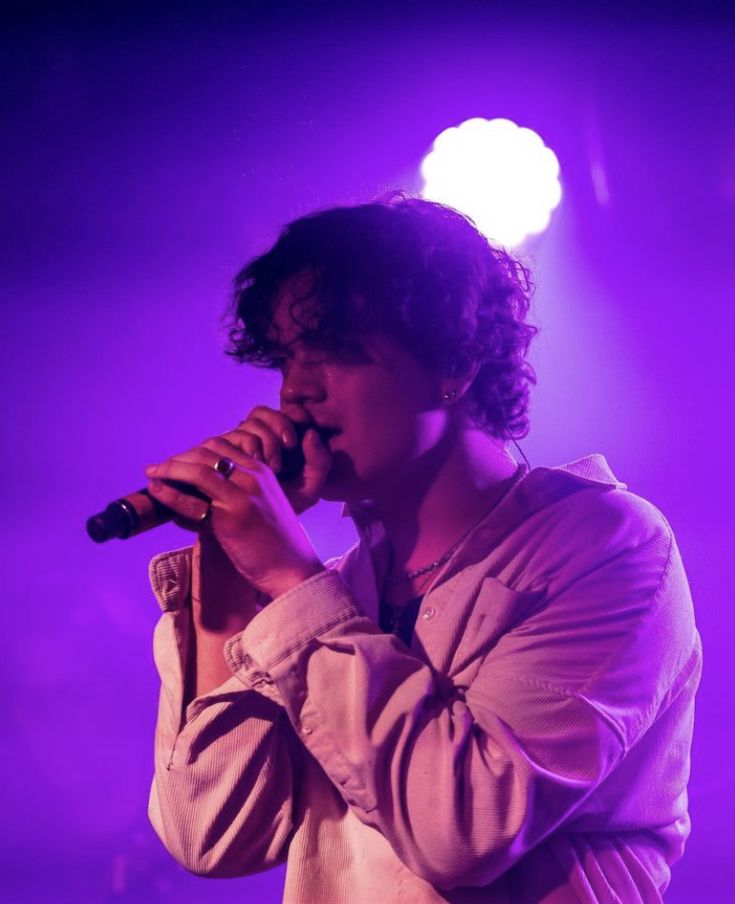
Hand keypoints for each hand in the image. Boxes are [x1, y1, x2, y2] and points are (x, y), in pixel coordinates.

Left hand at [145, 426, 327, 599]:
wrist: (292, 570)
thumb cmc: (275, 546)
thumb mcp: (261, 509)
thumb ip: (236, 496)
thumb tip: (194, 497)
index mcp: (262, 472)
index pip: (221, 447)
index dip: (195, 452)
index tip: (178, 462)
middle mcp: (253, 476)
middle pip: (207, 452)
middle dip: (179, 458)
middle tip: (160, 468)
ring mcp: (242, 493)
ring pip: (197, 468)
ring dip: (169, 468)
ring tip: (152, 473)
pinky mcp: (231, 514)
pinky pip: (192, 497)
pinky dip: (170, 492)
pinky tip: (156, 489)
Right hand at [221, 405, 332, 515]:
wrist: (251, 533)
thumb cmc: (280, 511)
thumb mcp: (308, 491)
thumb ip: (319, 463)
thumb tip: (311, 434)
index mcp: (277, 442)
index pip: (285, 413)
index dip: (294, 414)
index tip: (303, 435)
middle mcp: (253, 439)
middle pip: (262, 412)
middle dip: (279, 422)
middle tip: (289, 444)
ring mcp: (233, 444)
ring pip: (249, 423)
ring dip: (265, 438)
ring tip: (273, 466)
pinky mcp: (215, 453)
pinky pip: (233, 436)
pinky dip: (248, 447)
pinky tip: (256, 464)